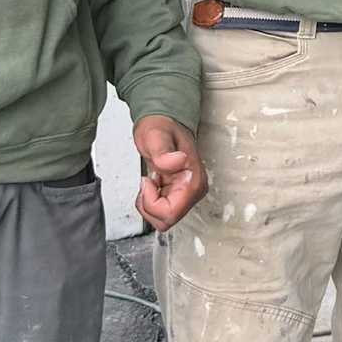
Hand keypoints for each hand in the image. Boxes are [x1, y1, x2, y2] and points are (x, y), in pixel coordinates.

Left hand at [133, 115, 206, 229]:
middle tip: (148, 181)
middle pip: (167, 220)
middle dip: (150, 205)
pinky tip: (153, 184)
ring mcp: (187, 194)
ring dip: (149, 204)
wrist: (163, 122)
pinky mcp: (180, 195)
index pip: (171, 212)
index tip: (148, 181)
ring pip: (163, 219)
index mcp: (193, 180)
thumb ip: (163, 152)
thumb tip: (177, 161)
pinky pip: (161, 212)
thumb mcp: (156, 136)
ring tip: (151, 181)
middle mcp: (194, 190)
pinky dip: (150, 202)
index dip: (152, 202)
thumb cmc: (160, 127)